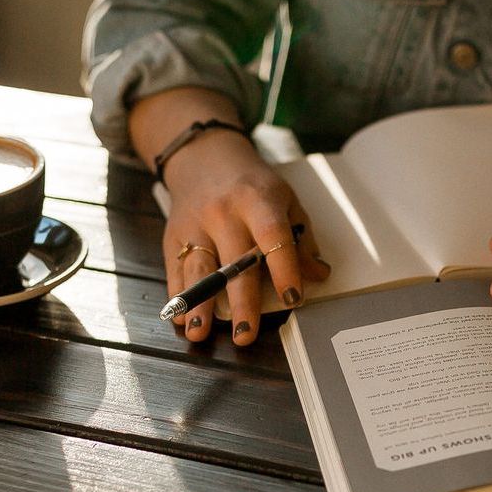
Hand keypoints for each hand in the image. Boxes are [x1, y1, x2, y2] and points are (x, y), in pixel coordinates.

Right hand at [159, 130, 328, 344]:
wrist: (205, 157)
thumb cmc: (252, 185)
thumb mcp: (285, 200)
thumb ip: (301, 239)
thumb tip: (317, 275)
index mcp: (258, 201)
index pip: (274, 238)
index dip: (285, 270)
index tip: (294, 298)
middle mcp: (224, 213)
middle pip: (234, 263)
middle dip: (240, 303)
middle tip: (246, 335)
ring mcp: (196, 224)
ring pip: (198, 269)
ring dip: (199, 305)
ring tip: (200, 333)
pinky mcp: (174, 234)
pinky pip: (175, 269)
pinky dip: (177, 295)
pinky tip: (180, 318)